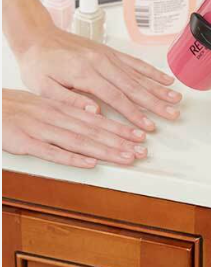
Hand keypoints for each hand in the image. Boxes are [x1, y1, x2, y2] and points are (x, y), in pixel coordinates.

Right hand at [3, 89, 148, 167]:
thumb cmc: (12, 108)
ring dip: (105, 150)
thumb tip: (95, 115)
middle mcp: (54, 117)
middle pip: (93, 131)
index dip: (119, 128)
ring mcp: (39, 129)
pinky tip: (90, 163)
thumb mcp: (42, 104)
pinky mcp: (23, 142)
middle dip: (120, 141)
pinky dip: (72, 157)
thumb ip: (68, 111)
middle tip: (142, 150)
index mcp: (59, 108)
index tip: (138, 136)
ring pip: (78, 141)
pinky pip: (51, 151)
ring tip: (126, 157)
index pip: (96, 119)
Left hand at [15, 24, 181, 130]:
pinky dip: (151, 71)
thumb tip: (95, 112)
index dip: (134, 113)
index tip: (147, 126)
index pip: (115, 97)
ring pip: (138, 74)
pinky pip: (134, 62)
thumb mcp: (43, 87)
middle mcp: (100, 62)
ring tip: (176, 99)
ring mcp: (107, 56)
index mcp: (84, 73)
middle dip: (156, 103)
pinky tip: (165, 80)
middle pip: (133, 86)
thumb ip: (69, 100)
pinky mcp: (109, 52)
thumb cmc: (38, 63)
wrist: (36, 36)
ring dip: (159, 88)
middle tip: (172, 114)